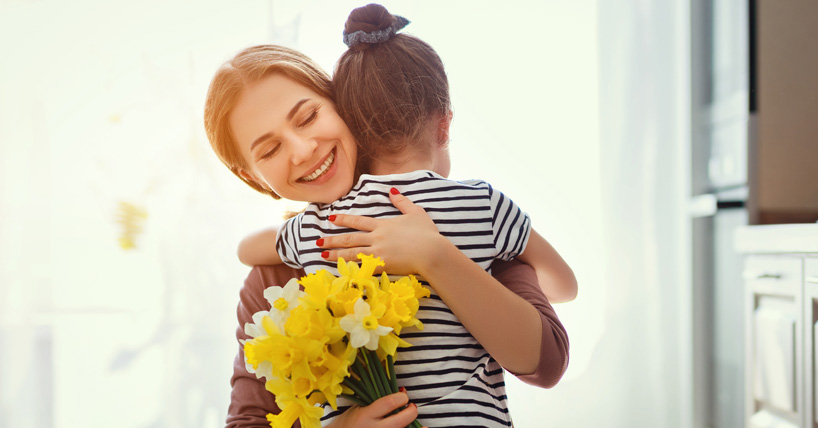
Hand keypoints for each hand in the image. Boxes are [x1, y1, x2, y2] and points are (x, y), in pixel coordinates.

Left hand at [317, 189, 450, 275]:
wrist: (432, 252)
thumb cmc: (427, 233)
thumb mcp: (416, 213)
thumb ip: (402, 202)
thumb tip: (392, 190)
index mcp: (382, 225)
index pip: (358, 221)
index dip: (343, 219)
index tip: (331, 219)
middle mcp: (376, 238)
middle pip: (349, 238)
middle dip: (332, 239)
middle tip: (317, 242)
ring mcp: (378, 252)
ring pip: (351, 252)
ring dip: (335, 253)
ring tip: (322, 255)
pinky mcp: (382, 266)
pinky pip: (362, 267)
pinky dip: (349, 268)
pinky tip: (339, 269)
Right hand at [326, 391, 424, 427]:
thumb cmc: (348, 423)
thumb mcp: (358, 408)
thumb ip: (376, 402)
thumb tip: (399, 392)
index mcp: (366, 415)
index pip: (389, 403)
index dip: (401, 397)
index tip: (403, 395)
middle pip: (401, 420)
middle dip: (411, 411)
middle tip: (412, 407)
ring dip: (415, 426)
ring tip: (423, 426)